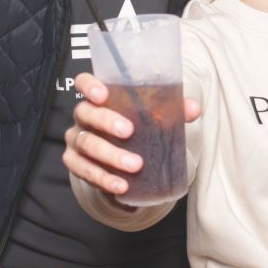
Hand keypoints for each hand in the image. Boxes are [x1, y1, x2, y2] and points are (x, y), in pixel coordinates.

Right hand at [63, 73, 202, 196]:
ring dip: (110, 155)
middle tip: (129, 132)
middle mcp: (83, 116)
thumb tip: (193, 108)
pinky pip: (83, 170)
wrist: (120, 157)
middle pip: (85, 113)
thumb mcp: (151, 115)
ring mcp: (76, 139)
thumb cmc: (135, 126)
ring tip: (135, 165)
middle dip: (106, 122)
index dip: (89, 85)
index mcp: (98, 97)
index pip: (83, 82)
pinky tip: (121, 185)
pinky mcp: (74, 163)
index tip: (103, 95)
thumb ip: (172, 109)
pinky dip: (103, 178)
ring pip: (86, 144)